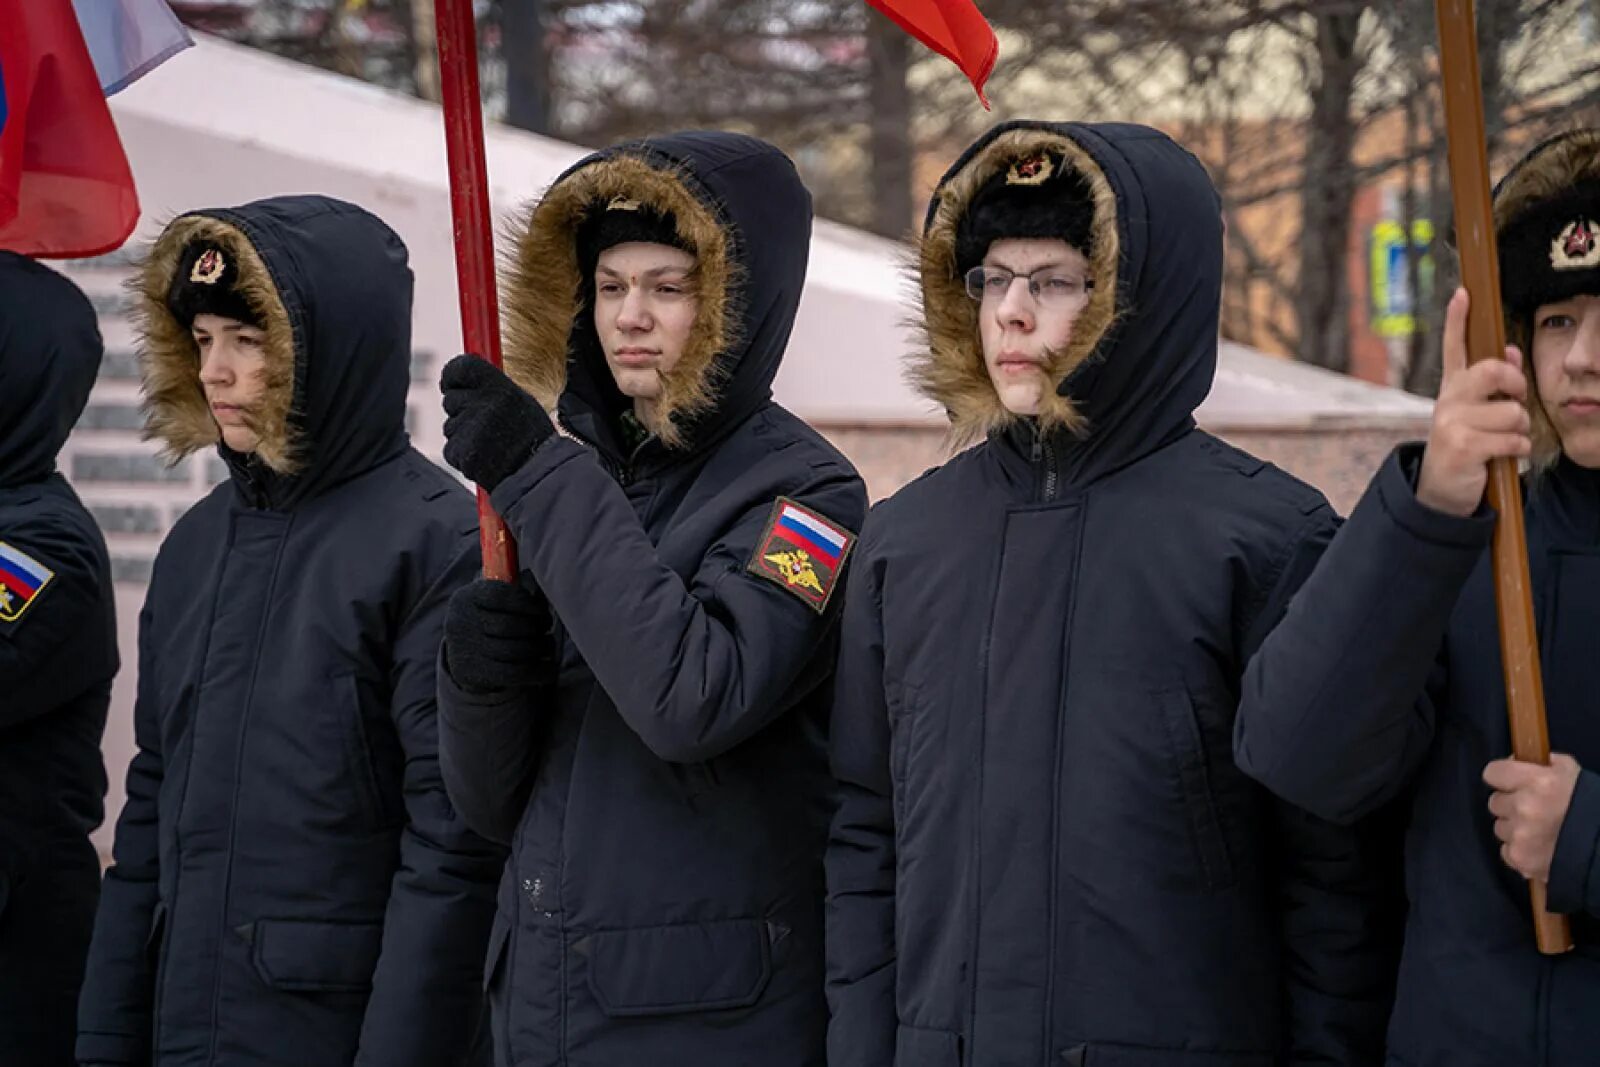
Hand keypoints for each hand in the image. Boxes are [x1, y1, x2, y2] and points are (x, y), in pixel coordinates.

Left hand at [440, 354, 553, 490]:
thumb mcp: (520, 402)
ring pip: (450, 427)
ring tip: (490, 446)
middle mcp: (485, 403)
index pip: (461, 367)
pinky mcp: (463, 451)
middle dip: (461, 412)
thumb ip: (493, 388)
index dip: (452, 376)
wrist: (539, 474)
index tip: (451, 385)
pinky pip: (451, 450)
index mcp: (501, 387)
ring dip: (464, 437)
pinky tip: (485, 459)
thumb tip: (463, 378)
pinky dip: (463, 457)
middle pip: (451, 400)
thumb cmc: (532, 439)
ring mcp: (472, 428)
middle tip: (484, 427)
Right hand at [443, 578, 556, 693]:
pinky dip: (540, 671)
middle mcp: (461, 623)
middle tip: (547, 626)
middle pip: (510, 625)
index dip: (527, 602)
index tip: (541, 609)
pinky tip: (550, 667)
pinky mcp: (476, 675)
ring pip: (516, 650)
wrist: (462, 658)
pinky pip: (516, 673)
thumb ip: (514, 592)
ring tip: (548, 644)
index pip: (499, 595)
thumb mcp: (490, 601)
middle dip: (536, 626)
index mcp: (466, 598)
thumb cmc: (488, 621)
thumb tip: (542, 593)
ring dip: (541, 647)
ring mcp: (466, 651)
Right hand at [1415, 288, 1531, 516]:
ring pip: (1512, 412)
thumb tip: (1510, 351)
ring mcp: (1453, 423)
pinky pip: (1512, 439)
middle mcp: (1448, 401)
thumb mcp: (1475, 413)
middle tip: (1516, 399)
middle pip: (1492, 371)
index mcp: (1452, 389)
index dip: (1457, 320)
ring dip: (1520, 429)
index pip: (1455, 348)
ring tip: (1507, 440)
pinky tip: (1504, 456)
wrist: (1440, 490)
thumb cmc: (1465, 446)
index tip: (1463, 293)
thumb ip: (1492, 385)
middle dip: (1516, 384)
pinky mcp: (1463, 446)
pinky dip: (1517, 450)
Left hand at [1484, 753, 1582, 882]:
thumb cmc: (1589, 806)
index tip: (1510, 782)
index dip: (1503, 777)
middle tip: (1532, 809)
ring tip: (1539, 830)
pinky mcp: (1519, 857)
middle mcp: (1524, 807)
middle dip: (1511, 804)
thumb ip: (1542, 763)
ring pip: (1500, 827)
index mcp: (1537, 782)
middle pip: (1495, 802)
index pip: (1493, 772)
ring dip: (1514, 828)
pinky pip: (1506, 849)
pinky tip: (1538, 847)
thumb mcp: (1570, 772)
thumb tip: (1516, 761)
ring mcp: (1520, 835)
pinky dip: (1519, 849)